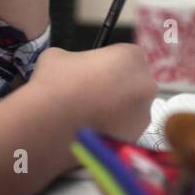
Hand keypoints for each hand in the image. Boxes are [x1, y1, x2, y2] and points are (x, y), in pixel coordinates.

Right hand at [30, 44, 155, 143]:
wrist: (48, 128)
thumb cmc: (55, 84)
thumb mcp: (57, 56)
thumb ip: (75, 58)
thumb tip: (74, 69)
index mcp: (131, 56)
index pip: (124, 55)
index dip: (106, 63)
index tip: (90, 72)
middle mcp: (146, 84)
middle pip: (133, 82)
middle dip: (116, 86)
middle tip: (89, 94)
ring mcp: (144, 114)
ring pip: (131, 107)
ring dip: (116, 109)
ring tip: (87, 116)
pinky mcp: (135, 139)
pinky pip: (125, 129)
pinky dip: (112, 129)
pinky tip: (90, 131)